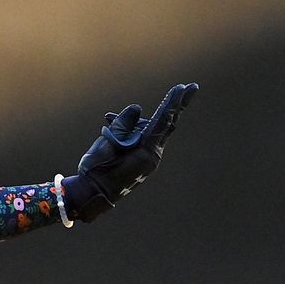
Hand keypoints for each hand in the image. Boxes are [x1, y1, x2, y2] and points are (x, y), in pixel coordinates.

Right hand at [65, 82, 198, 222]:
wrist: (93, 196)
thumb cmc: (97, 170)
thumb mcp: (106, 143)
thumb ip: (123, 124)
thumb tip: (137, 109)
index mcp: (145, 151)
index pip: (163, 122)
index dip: (172, 103)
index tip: (182, 88)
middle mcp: (153, 155)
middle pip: (167, 125)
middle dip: (177, 105)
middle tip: (191, 87)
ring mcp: (149, 159)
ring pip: (147, 131)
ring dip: (133, 123)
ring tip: (108, 120)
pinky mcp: (143, 161)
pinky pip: (142, 140)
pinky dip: (131, 131)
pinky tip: (110, 125)